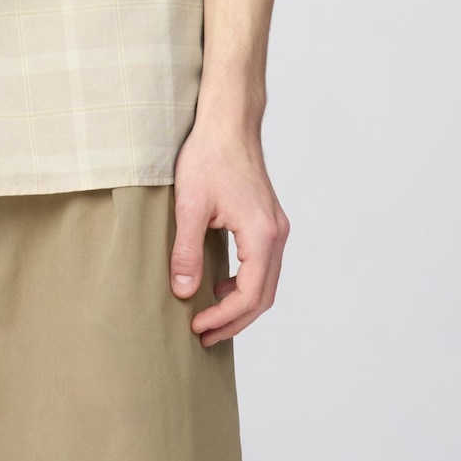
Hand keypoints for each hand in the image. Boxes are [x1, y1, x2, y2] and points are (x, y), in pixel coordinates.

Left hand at [169, 118, 289, 346]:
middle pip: (264, 296)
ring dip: (241, 305)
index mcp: (262, 234)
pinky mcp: (268, 221)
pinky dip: (246, 283)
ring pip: (267, 282)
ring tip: (211, 318)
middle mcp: (276, 234)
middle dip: (235, 321)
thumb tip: (184, 292)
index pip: (249, 294)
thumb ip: (186, 251)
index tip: (197, 327)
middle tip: (205, 337)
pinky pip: (264, 265)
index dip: (223, 317)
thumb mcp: (189, 206)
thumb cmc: (209, 156)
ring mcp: (276, 227)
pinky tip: (220, 284)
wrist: (228, 123)